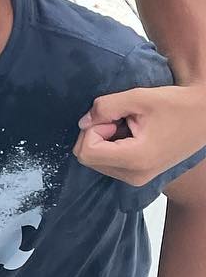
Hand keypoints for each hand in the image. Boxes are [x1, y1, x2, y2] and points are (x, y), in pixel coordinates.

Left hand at [73, 81, 205, 185]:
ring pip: (96, 161)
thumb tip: (82, 122)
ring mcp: (137, 179)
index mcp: (135, 160)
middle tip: (120, 119)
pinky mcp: (138, 177)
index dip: (93, 129)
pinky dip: (112, 146)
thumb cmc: (176, 104)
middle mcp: (134, 176)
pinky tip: (132, 135)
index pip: (86, 152)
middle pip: (87, 158)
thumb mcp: (139, 97)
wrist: (205, 117)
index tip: (114, 118)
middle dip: (96, 134)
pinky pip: (108, 163)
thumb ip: (105, 107)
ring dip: (104, 140)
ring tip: (130, 126)